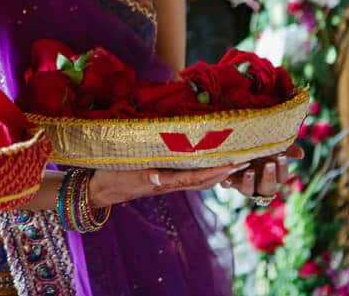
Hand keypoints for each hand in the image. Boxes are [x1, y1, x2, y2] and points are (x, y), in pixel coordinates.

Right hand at [87, 162, 248, 208]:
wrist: (100, 189)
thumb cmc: (111, 179)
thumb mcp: (124, 176)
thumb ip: (142, 177)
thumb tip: (159, 177)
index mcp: (164, 182)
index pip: (196, 177)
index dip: (216, 171)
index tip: (235, 164)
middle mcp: (170, 182)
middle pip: (204, 180)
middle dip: (225, 171)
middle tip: (248, 159)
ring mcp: (167, 181)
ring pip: (199, 178)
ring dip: (219, 171)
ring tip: (236, 160)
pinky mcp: (162, 177)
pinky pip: (188, 174)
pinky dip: (204, 168)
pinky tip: (209, 160)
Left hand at [220, 144, 304, 198]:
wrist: (232, 140)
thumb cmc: (257, 143)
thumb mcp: (271, 143)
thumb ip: (286, 148)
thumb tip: (301, 154)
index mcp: (272, 174)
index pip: (281, 177)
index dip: (282, 168)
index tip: (280, 156)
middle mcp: (258, 182)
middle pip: (268, 189)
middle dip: (269, 177)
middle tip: (268, 165)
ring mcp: (243, 183)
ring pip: (248, 191)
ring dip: (249, 183)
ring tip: (249, 171)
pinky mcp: (227, 180)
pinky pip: (227, 186)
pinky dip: (227, 182)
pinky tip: (227, 178)